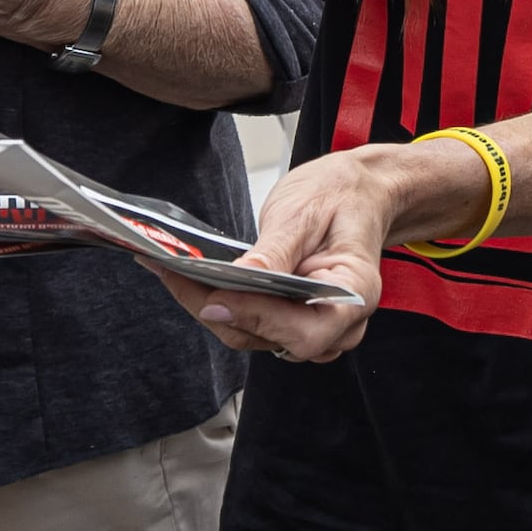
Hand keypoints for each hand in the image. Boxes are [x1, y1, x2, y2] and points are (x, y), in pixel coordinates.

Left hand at [163, 136, 419, 363]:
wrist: (359, 191)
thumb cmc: (341, 195)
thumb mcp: (304, 214)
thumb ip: (271, 257)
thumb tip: (230, 291)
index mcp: (355, 293)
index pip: (305, 330)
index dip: (257, 318)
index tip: (214, 297)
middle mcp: (339, 323)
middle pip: (270, 339)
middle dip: (218, 309)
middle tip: (172, 272)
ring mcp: (314, 326)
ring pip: (252, 335)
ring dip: (209, 305)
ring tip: (172, 268)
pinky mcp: (289, 320)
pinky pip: (249, 323)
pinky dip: (219, 301)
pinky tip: (190, 275)